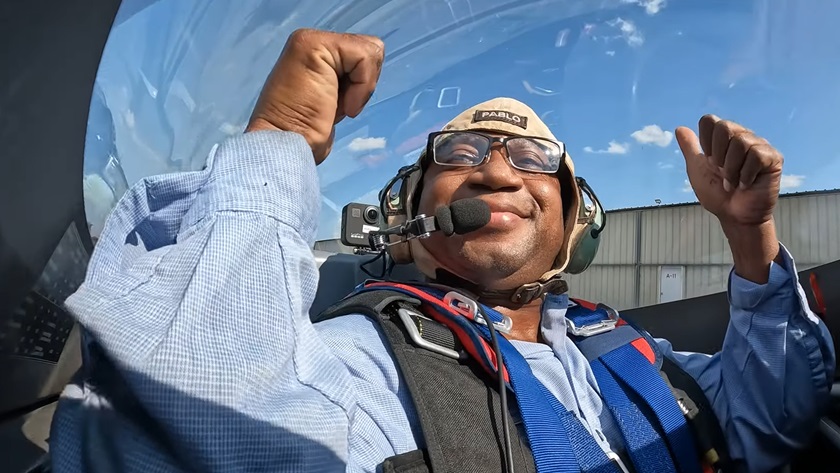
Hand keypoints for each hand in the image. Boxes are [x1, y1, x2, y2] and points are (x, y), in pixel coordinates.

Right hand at [246, 29, 384, 163]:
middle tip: (335, 104)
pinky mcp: (314, 45)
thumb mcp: (333, 101)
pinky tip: (341, 104)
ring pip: (371, 50)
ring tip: (334, 103)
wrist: (285, 145)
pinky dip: (362, 86)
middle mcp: (312, 41)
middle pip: (371, 49)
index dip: (362, 87)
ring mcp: (310, 40)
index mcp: (316, 55)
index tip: (335, 107)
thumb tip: (369, 75)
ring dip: (362, 86)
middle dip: (364, 83)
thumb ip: (348, 81)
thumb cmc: (306, 134)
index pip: (364, 56)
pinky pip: (365, 57)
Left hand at [676, 115, 782, 228]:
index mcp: (723, 138)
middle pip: (724, 127)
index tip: (709, 161)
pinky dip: (746, 174)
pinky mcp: (774, 158)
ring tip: (732, 182)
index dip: (705, 142)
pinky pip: (757, 155)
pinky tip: (746, 184)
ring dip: (731, 169)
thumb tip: (680, 128)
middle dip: (718, 155)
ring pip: (741, 142)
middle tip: (721, 172)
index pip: (710, 121)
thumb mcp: (697, 170)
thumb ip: (690, 148)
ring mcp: (759, 146)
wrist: (734, 216)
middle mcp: (742, 137)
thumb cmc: (716, 194)